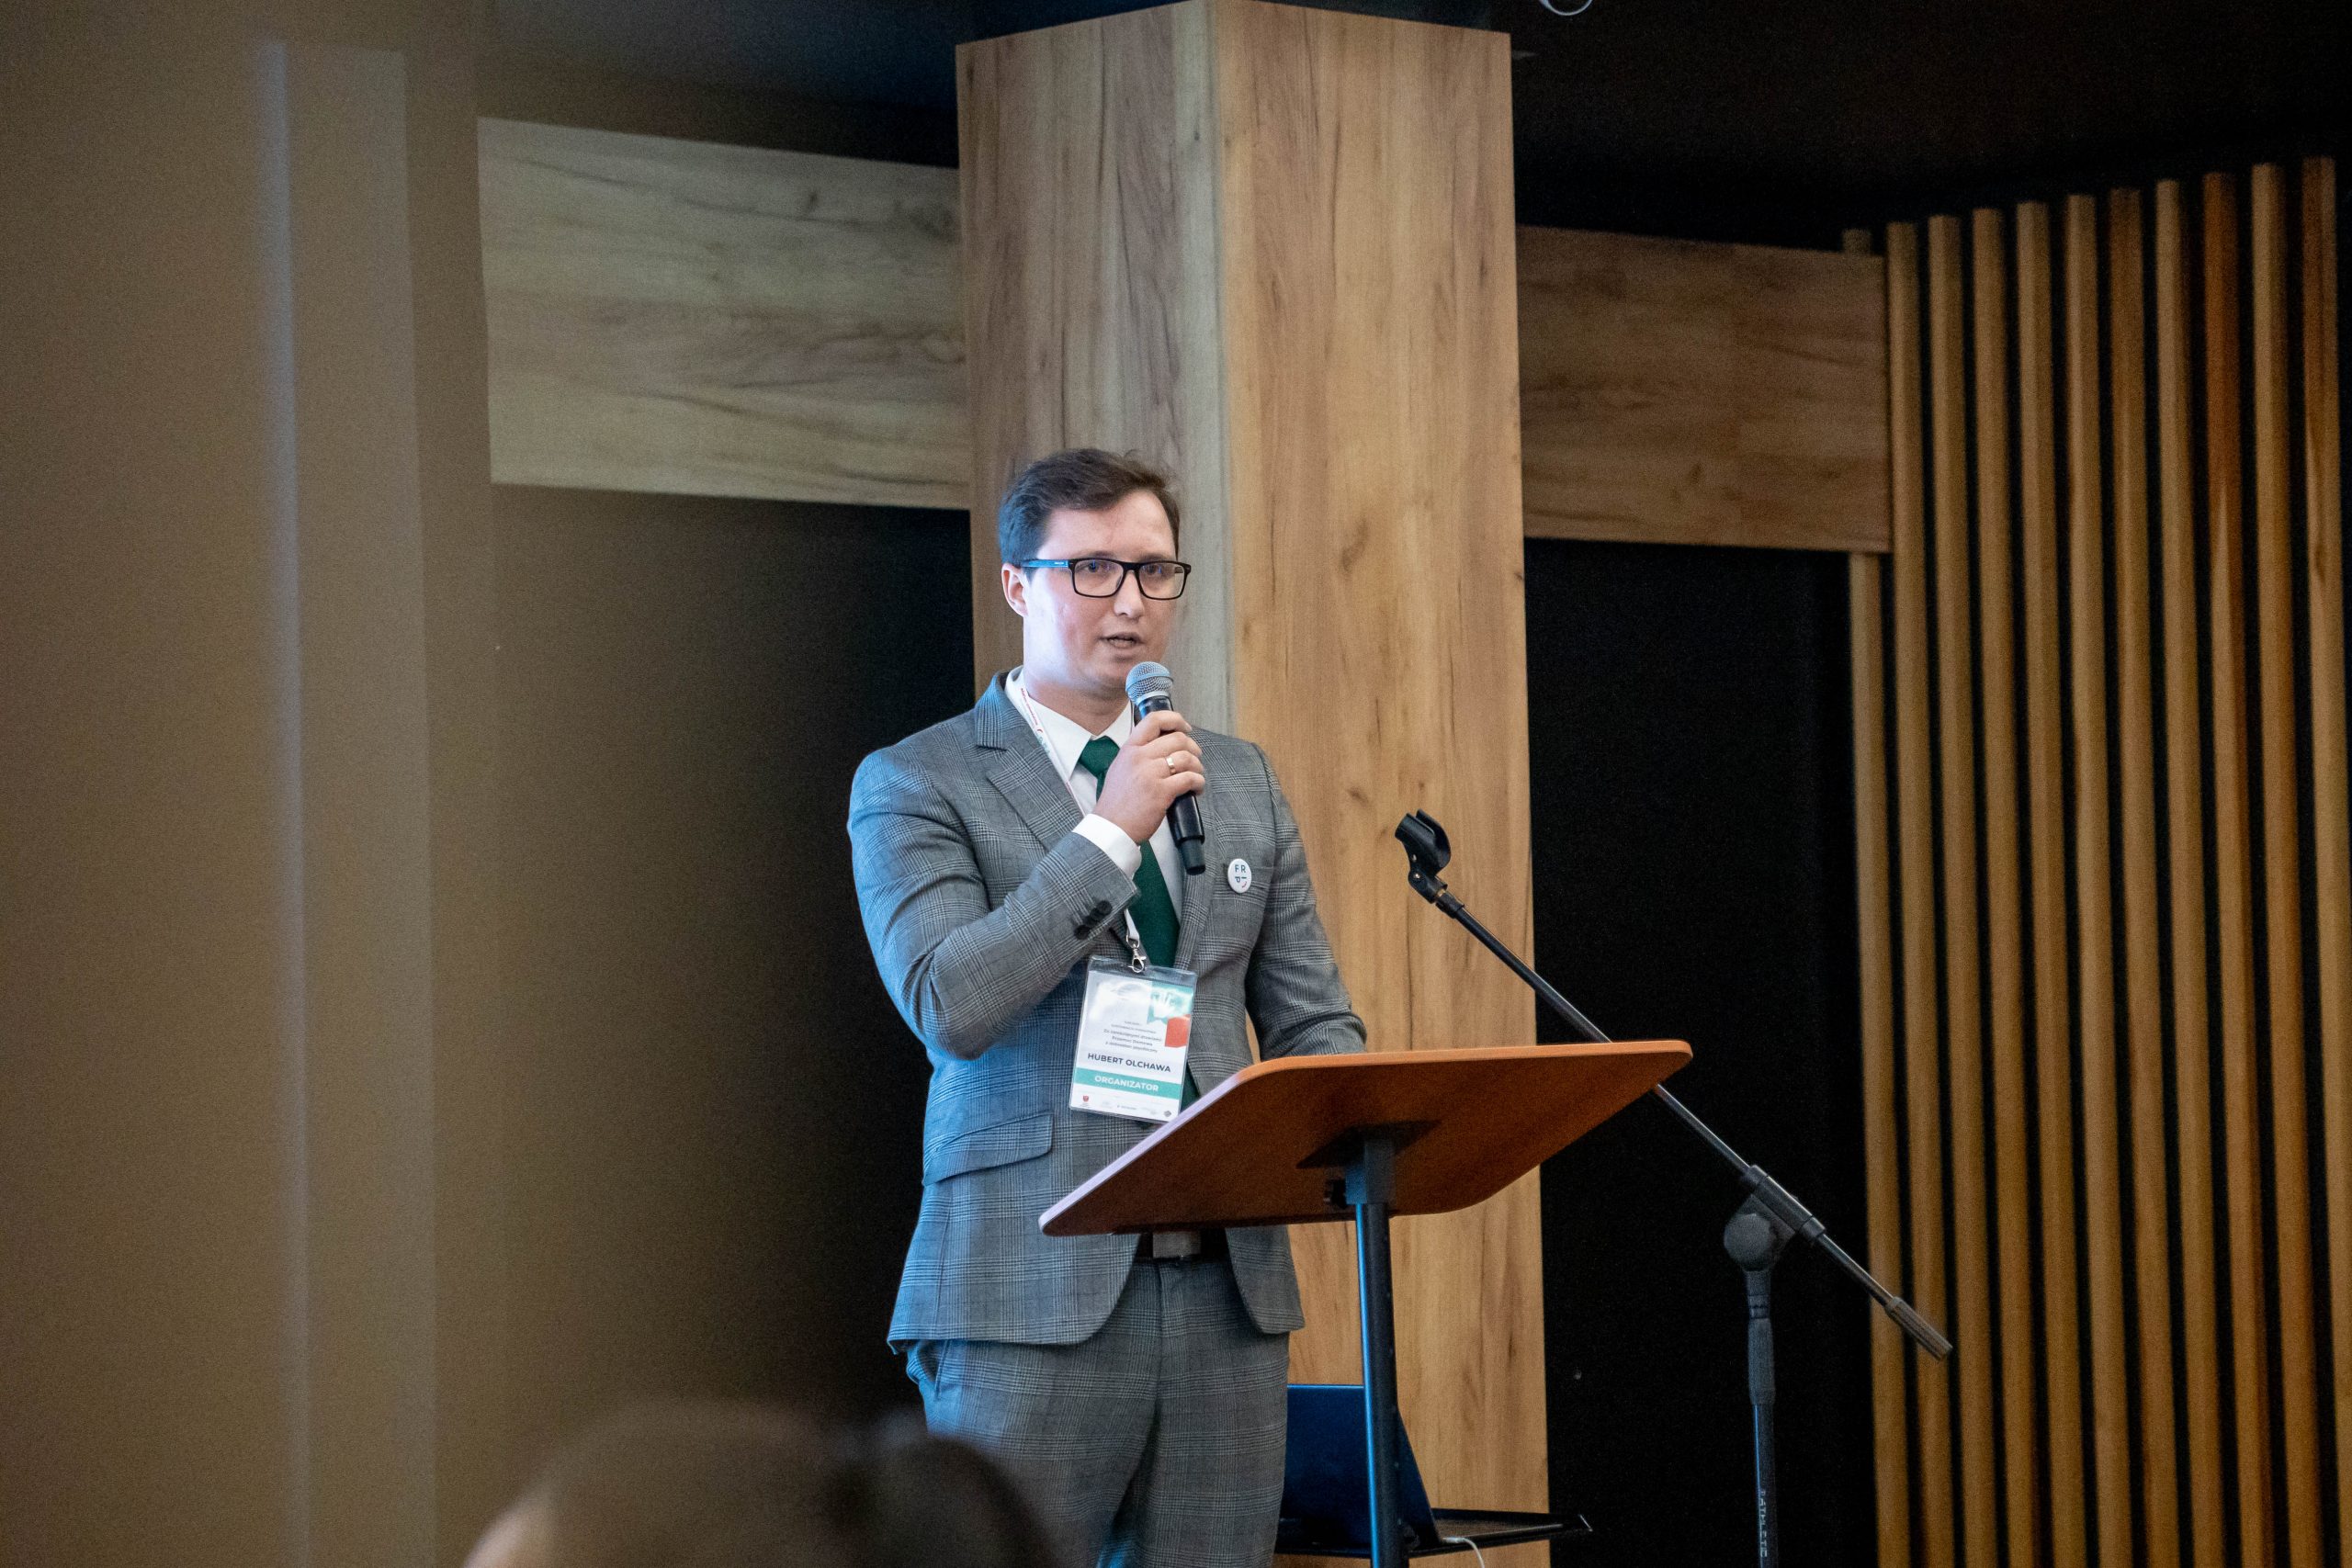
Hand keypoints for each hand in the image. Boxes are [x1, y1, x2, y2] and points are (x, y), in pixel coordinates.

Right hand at [1095, 710, 1203, 844]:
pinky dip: (1198, 782)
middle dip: (1193, 748)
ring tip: (1196, 776)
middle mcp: (1139, 757)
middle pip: (1177, 739)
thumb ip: (1138, 754)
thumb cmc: (1116, 802)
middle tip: (1195, 758)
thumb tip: (1162, 746)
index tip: (1185, 728)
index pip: (1154, 720)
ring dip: (1197, 767)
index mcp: (1129, 749)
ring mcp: (1150, 774)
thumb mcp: (1120, 767)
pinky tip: (1196, 789)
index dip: (1175, 720)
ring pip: (1186, 758)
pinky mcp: (1161, 792)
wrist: (1110, 827)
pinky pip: (1189, 778)